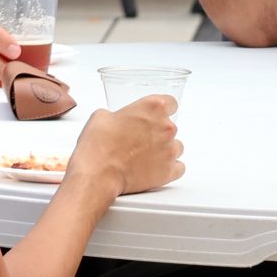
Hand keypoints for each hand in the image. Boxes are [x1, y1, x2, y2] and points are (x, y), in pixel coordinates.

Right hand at [68, 97, 183, 195]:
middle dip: (157, 133)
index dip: (162, 110)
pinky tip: (154, 168)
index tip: (156, 115)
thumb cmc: (99, 145)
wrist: (98, 173)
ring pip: (176, 147)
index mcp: (153, 108)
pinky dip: (169, 168)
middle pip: (170, 127)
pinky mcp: (169, 171)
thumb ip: (118, 115)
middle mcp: (166, 128)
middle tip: (138, 140)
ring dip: (164, 150)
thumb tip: (116, 121)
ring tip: (145, 156)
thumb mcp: (102, 116)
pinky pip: (178, 168)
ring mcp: (170, 150)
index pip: (170, 103)